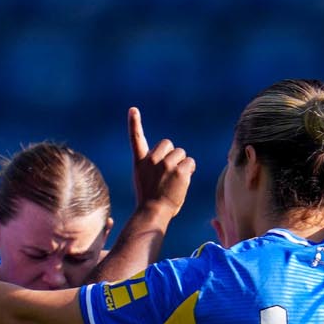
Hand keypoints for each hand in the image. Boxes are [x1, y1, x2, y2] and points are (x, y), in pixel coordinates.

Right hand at [126, 107, 194, 221]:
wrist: (153, 213)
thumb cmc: (150, 200)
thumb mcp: (145, 179)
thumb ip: (154, 166)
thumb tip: (175, 159)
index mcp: (140, 162)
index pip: (136, 138)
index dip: (134, 123)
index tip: (133, 110)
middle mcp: (152, 160)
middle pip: (169, 144)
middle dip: (172, 155)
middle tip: (168, 173)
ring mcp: (166, 165)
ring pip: (181, 153)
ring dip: (182, 164)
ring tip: (174, 180)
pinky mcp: (180, 171)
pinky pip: (190, 163)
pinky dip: (190, 171)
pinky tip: (182, 182)